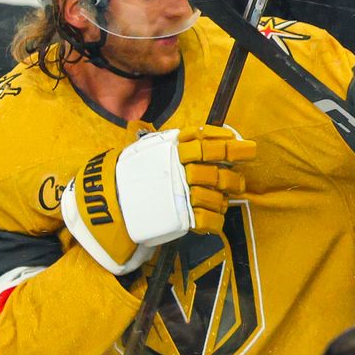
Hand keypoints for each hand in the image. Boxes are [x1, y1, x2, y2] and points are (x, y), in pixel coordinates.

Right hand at [61, 125, 255, 274]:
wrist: (108, 200)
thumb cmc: (133, 171)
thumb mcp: (151, 147)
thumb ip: (178, 141)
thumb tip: (209, 134)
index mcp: (173, 151)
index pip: (207, 143)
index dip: (229, 143)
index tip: (245, 145)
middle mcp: (180, 171)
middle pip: (217, 172)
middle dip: (233, 177)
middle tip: (239, 180)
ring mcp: (181, 195)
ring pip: (216, 197)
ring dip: (224, 199)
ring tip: (225, 198)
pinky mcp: (180, 218)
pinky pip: (209, 219)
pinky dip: (215, 219)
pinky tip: (214, 216)